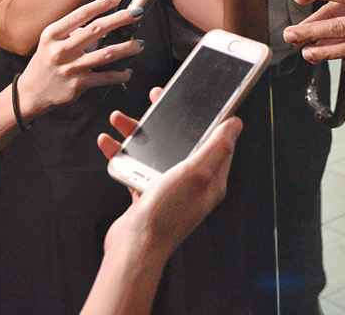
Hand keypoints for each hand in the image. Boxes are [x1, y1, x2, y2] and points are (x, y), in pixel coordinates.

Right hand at [14, 0, 143, 120]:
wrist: (30, 94)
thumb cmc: (44, 63)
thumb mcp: (50, 42)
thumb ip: (71, 32)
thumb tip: (98, 24)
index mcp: (53, 34)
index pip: (81, 14)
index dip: (102, 5)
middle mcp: (61, 49)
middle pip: (97, 29)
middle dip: (120, 19)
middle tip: (136, 13)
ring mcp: (70, 68)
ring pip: (106, 54)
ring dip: (127, 48)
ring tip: (139, 44)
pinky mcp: (78, 85)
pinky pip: (105, 78)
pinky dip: (120, 75)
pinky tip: (127, 71)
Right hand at [97, 90, 241, 263]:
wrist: (135, 246)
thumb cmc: (166, 214)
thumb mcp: (196, 174)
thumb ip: (216, 148)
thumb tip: (235, 124)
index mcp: (211, 179)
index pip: (215, 140)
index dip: (206, 117)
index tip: (194, 99)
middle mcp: (192, 183)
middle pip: (183, 141)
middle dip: (167, 120)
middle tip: (156, 100)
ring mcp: (169, 188)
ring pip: (156, 151)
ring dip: (137, 133)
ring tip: (120, 120)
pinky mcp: (148, 194)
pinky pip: (136, 166)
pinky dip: (123, 153)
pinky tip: (109, 144)